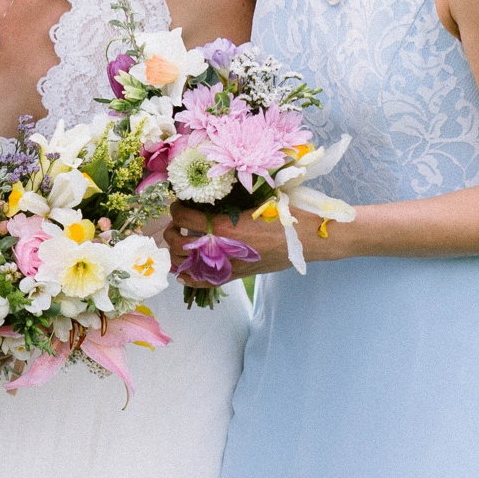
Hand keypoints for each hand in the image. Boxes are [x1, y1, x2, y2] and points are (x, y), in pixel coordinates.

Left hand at [165, 203, 297, 277]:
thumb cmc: (284, 215)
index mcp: (225, 225)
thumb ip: (231, 201)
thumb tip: (210, 196)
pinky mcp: (236, 275)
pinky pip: (205, 281)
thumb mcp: (256, 200)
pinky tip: (182, 272)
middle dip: (171, 231)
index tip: (178, 205)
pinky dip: (190, 277)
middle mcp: (222, 247)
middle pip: (179, 242)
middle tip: (175, 224)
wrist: (306, 240)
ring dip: (177, 252)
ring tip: (179, 242)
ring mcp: (227, 264)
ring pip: (187, 263)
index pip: (184, 217)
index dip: (176, 209)